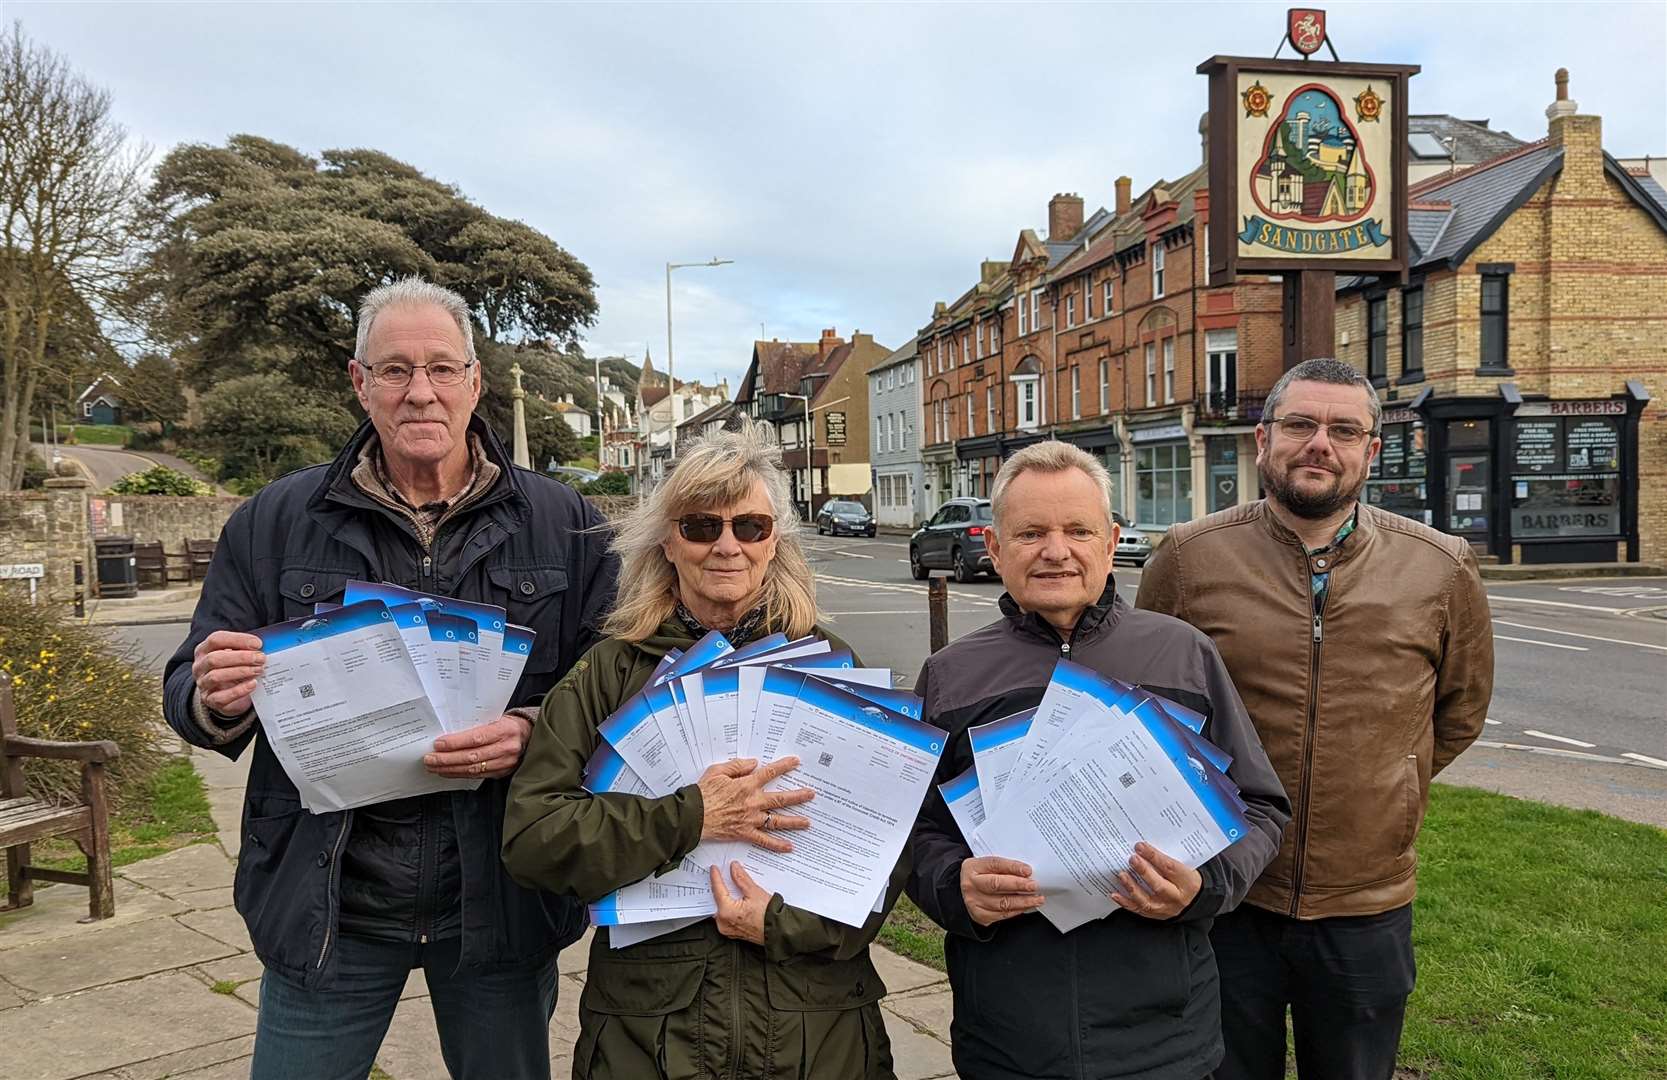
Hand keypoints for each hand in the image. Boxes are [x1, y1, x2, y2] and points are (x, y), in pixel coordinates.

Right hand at [192, 630, 266, 715]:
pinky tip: (253, 684)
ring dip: (241, 672)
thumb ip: (245, 649)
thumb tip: (262, 646)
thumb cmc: (234, 669)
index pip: (216, 639)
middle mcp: (200, 666)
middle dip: (241, 657)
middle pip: (215, 658)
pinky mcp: (210, 700)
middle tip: (260, 658)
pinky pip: (221, 697)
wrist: (228, 695)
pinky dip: (239, 690)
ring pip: (216, 676)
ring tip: (259, 670)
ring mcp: (203, 684)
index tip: (258, 644)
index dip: (238, 639)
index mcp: (204, 650)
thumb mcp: (237, 656)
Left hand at [423, 714, 531, 778]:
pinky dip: (459, 774)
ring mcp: (505, 763)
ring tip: (434, 766)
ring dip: (450, 769)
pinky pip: (477, 776)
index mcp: (505, 730)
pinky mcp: (502, 773)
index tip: (438, 744)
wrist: (531, 735)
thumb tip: (449, 732)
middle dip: (447, 759)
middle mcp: (506, 748)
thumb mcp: (497, 718)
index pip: (477, 738)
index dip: (456, 742)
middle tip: (429, 758)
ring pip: (473, 769)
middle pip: (472, 756)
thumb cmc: (509, 725)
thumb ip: (477, 725)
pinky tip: (447, 771)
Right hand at [697, 757, 813, 853]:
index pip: (770, 772)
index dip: (784, 766)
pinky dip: (777, 845)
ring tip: (807, 822)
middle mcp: (753, 801)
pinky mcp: (744, 833)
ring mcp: (750, 819)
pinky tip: (788, 847)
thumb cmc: (702, 793)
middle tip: (812, 794)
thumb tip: (754, 763)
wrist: (693, 816)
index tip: (796, 762)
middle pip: (781, 798)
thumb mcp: (717, 771)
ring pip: (777, 820)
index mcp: (746, 784)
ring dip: (794, 821)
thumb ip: (737, 766)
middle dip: (798, 796)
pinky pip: (764, 840)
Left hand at [710, 862, 769, 944]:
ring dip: (724, 897)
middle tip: (720, 875)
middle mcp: (723, 922)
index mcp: (726, 912)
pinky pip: (725, 916)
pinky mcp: (732, 932)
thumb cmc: (768, 916)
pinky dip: (728, 907)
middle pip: (717, 900)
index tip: (714, 868)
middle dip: (719, 887)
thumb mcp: (754, 892)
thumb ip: (741, 878)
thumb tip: (734, 868)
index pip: (717, 889)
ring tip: (729, 886)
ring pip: (720, 908)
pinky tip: (734, 900)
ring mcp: (726, 929)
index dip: (715, 876)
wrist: (777, 931)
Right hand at [960, 856, 1044, 926]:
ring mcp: (974, 901)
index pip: (994, 864)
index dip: (1012, 867)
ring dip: (1023, 901)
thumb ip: (1003, 867)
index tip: (1028, 870)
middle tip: (1034, 886)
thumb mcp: (986, 866)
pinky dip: (1017, 910)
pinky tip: (1026, 906)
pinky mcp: (980, 915)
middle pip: (996, 884)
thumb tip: (1026, 871)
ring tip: (1036, 899)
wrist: (966, 892)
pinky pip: (1002, 914)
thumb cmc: (981, 876)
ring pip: (1002, 903)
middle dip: (1018, 885)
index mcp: (972, 867)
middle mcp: (971, 884)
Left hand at [1110, 842, 1201, 919]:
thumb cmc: (1188, 879)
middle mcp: (1177, 897)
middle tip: (1132, 859)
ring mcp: (1166, 909)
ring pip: (1147, 901)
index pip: (1170, 868)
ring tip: (1121, 875)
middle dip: (1144, 871)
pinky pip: (1139, 910)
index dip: (1154, 857)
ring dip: (1132, 888)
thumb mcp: (1186, 867)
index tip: (1140, 846)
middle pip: (1159, 886)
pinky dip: (1126, 903)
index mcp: (1188, 882)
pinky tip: (1115, 894)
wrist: (1196, 901)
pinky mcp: (1156, 915)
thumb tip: (1145, 846)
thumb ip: (1168, 858)